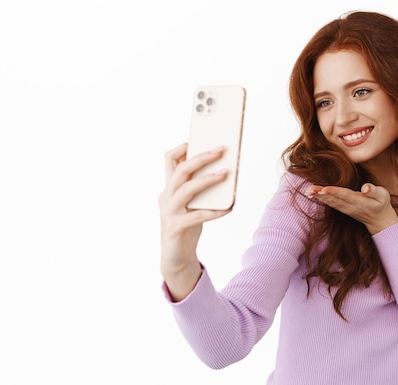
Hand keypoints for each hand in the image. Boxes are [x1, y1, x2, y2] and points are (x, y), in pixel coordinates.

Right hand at [158, 143, 230, 299]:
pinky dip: (215, 211)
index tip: (197, 140)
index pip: (169, 159)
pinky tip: (230, 207)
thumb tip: (221, 169)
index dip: (181, 148)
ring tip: (226, 174)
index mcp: (169, 187)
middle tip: (220, 150)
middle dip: (201, 158)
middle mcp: (166, 196)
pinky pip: (197, 216)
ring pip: (187, 189)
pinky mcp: (176, 227)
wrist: (176, 257)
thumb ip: (199, 187)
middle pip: (180, 170)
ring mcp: (169, 212)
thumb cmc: (187, 226)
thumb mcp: (192, 203)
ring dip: (207, 180)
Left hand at [305, 183, 397, 234]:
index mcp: (360, 201)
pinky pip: (331, 204)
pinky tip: (313, 195)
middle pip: (334, 199)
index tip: (324, 189)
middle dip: (322, 194)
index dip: (335, 192)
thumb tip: (365, 187)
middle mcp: (350, 206)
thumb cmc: (382, 204)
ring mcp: (345, 209)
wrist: (380, 221)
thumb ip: (373, 191)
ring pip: (330, 202)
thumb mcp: (383, 195)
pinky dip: (321, 200)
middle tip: (310, 189)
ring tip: (309, 191)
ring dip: (319, 197)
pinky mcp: (343, 209)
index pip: (345, 195)